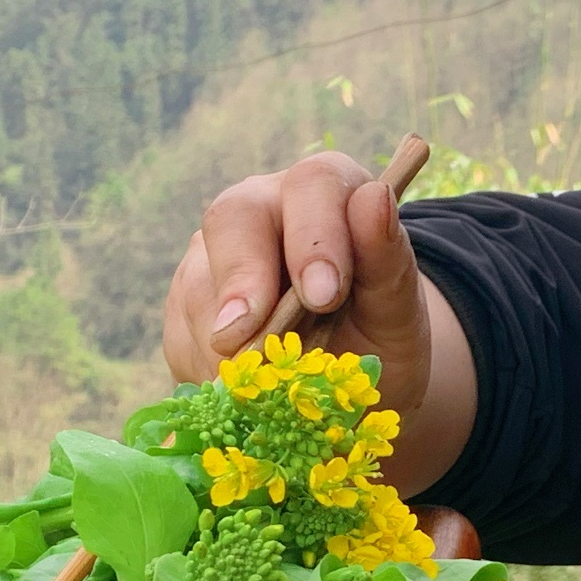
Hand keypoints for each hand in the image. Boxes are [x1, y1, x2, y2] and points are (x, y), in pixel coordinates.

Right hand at [161, 149, 476, 490]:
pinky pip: (183, 333)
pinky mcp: (187, 301)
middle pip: (232, 217)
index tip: (322, 297)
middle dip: (244, 280)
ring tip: (266, 388)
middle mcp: (264, 208)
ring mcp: (216, 252)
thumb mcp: (398, 310)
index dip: (313, 236)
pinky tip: (246, 393)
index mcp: (326, 193)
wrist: (346, 383)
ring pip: (199, 282)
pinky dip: (210, 370)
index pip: (311, 187)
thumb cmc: (379, 333)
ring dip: (227, 343)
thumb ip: (387, 259)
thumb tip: (374, 199)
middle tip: (250, 339)